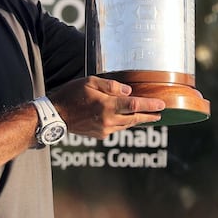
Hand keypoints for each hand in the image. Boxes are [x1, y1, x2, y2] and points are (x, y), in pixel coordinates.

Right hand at [48, 76, 165, 139]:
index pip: (135, 105)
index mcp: (107, 106)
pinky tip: (126, 119)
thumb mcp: (90, 82)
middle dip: (149, 116)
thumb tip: (128, 91)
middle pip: (135, 118)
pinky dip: (124, 123)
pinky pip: (117, 128)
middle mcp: (108, 120)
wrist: (56, 115)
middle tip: (160, 114)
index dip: (150, 105)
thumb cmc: (72, 94)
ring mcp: (105, 129)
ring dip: (137, 120)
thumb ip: (111, 86)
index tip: (161, 104)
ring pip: (127, 125)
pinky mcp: (100, 135)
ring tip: (146, 116)